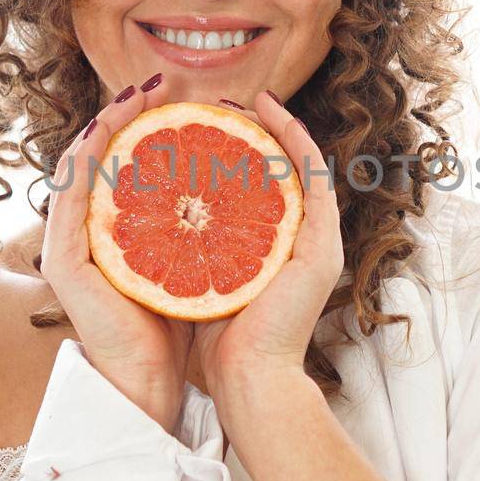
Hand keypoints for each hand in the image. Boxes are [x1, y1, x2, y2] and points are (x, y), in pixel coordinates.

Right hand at [37, 75, 194, 433]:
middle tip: (158, 83)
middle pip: (104, 157)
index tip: (184, 97)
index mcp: (126, 232)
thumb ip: (221, 221)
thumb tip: (250, 176)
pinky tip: (108, 131)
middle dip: (127, 113)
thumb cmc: (195, 329)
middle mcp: (94, 234)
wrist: (165, 385)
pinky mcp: (65, 261)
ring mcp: (72, 246)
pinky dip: (88, 158)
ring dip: (106, 124)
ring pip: (81, 166)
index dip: (149, 126)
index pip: (130, 166)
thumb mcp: (216, 260)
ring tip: (137, 94)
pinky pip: (71, 195)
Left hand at [194, 90, 345, 394]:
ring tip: (248, 100)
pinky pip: (312, 176)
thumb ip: (191, 250)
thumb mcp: (200, 281)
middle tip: (224, 103)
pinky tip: (268, 115)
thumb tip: (158, 217)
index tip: (207, 125)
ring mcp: (317, 240)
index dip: (239, 152)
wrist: (249, 380)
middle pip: (283, 172)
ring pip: (302, 165)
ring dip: (277, 126)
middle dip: (257, 132)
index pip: (261, 189)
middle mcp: (302, 241)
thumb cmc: (220, 345)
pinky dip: (292, 141)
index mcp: (275, 251)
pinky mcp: (321, 243)